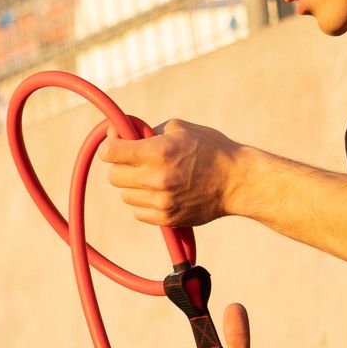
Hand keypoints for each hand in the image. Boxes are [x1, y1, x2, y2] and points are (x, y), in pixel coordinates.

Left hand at [101, 119, 242, 228]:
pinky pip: (138, 212)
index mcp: (158, 152)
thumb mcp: (180, 129)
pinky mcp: (167, 218)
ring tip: (154, 178)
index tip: (115, 145)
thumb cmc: (210, 149)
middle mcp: (156, 178)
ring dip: (134, 186)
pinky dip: (144, 203)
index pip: (111, 152)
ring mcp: (161, 201)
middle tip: (136, 162)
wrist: (237, 182)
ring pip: (126, 195)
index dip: (109, 147)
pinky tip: (161, 193)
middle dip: (121, 167)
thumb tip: (120, 134)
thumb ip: (147, 131)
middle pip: (114, 177)